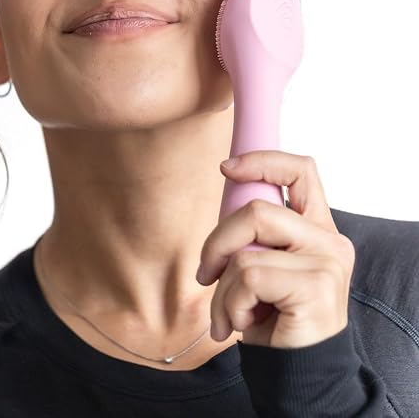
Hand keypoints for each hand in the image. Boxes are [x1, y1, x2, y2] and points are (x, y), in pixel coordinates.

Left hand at [196, 150, 354, 347]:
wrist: (295, 372)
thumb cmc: (271, 316)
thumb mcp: (260, 264)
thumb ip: (253, 233)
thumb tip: (226, 190)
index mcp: (316, 227)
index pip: (300, 170)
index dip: (261, 161)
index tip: (226, 168)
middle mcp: (328, 239)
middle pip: (256, 210)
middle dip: (216, 243)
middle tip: (206, 275)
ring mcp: (326, 262)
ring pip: (245, 250)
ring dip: (221, 288)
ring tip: (228, 313)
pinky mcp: (316, 286)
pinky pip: (248, 278)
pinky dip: (230, 305)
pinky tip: (242, 325)